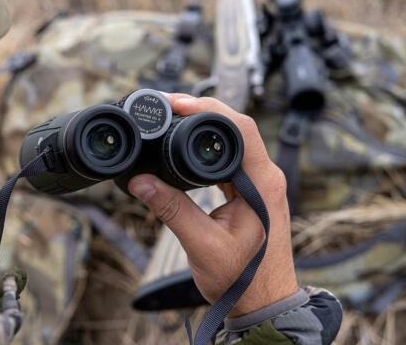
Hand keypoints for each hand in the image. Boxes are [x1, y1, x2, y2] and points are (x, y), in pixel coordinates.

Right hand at [128, 94, 297, 315]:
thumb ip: (171, 210)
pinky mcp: (251, 191)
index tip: (175, 103)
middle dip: (201, 110)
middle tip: (167, 105)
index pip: (239, 127)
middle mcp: (266, 176)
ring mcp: (260, 183)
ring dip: (204, 126)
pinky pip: (230, 157)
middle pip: (236, 126)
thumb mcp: (202, 244)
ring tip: (173, 117)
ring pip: (233, 140)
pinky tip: (189, 144)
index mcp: (262, 182)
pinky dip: (208, 146)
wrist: (264, 302)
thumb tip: (139, 182)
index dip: (206, 108)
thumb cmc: (243, 280)